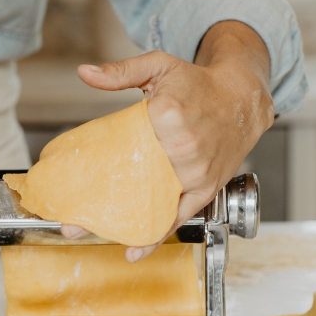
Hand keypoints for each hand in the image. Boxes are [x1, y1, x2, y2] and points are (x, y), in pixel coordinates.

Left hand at [69, 21, 273, 260]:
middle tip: (71, 223)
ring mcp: (196, 170)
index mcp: (167, 116)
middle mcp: (183, 147)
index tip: (72, 189)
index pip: (124, 149)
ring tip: (95, 234)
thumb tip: (85, 73)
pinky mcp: (207, 186)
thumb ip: (121, 71)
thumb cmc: (200, 83)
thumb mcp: (159, 65)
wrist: (243, 96)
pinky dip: (159, 234)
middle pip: (134, 182)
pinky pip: (181, 215)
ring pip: (155, 204)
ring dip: (125, 223)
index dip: (96, 172)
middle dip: (101, 205)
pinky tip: (136, 250)